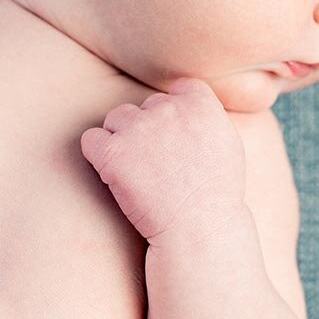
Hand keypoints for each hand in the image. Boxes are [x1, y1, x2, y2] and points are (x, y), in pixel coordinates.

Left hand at [80, 77, 246, 244]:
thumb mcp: (227, 145)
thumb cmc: (216, 195)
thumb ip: (207, 118)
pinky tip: (114, 175)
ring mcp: (138, 129)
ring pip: (117, 119)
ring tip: (138, 172)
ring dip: (122, 139)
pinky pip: (91, 140)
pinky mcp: (112, 152)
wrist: (198, 230)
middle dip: (148, 129)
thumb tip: (187, 103)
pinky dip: (98, 155)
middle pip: (146, 106)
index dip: (175, 111)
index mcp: (200, 104)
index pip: (179, 88)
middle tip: (158, 165)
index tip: (177, 137)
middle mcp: (168, 110)